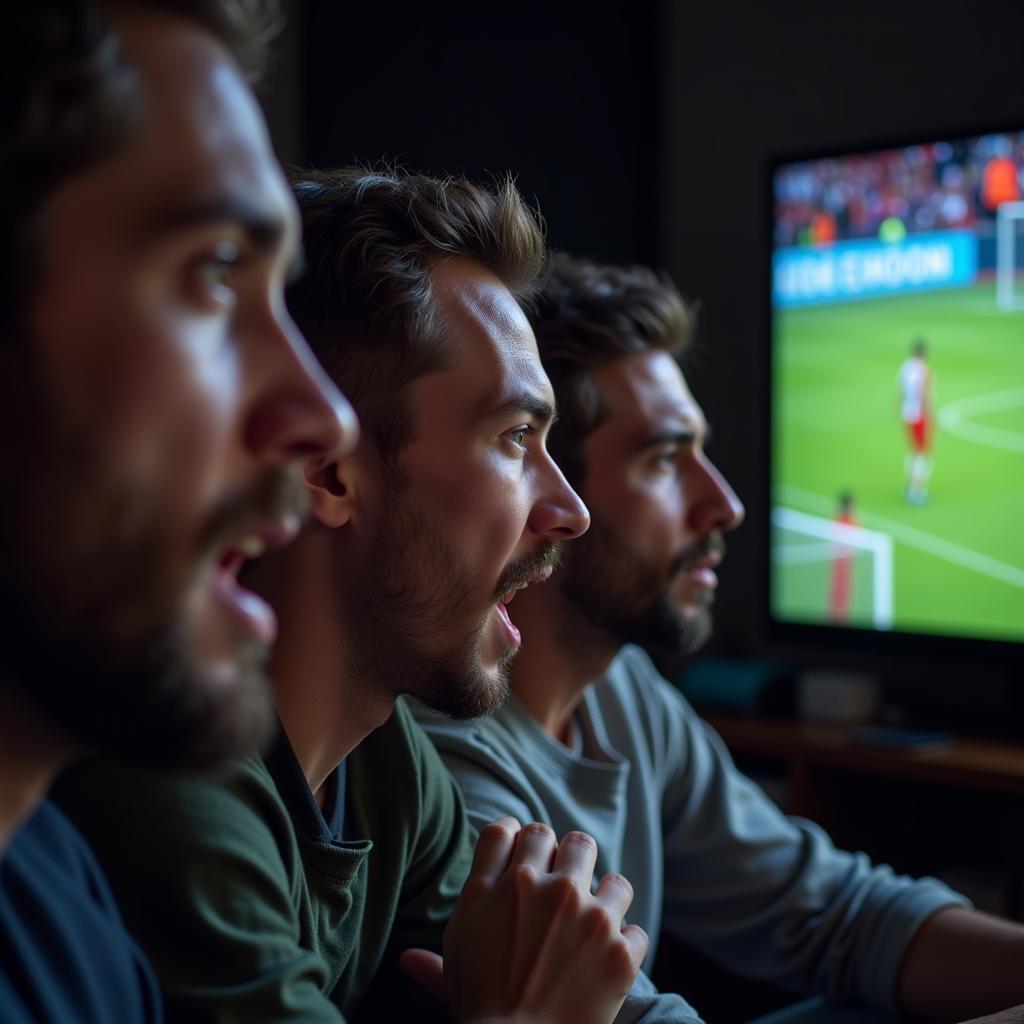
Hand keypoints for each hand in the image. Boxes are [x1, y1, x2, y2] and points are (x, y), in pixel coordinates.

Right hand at [405, 816, 646, 1023]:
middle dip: (569, 862)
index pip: (510, 829)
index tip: (526, 856)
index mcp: (497, 887)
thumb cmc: (481, 1012)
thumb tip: (405, 959)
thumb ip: (438, 952)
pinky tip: (609, 963)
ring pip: (612, 879)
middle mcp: (543, 890)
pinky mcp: (620, 950)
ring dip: (606, 901)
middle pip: (568, 840)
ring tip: (596, 925)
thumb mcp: (455, 968)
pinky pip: (637, 929)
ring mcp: (586, 916)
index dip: (519, 840)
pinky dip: (627, 948)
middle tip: (566, 889)